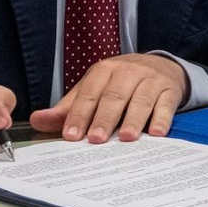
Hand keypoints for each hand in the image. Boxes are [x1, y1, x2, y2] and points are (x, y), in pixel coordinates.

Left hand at [29, 53, 189, 142]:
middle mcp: (127, 71)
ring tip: (126, 138)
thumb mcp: (94, 90)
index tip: (72, 135)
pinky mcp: (170, 90)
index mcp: (104, 70)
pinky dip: (161, 119)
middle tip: (96, 139)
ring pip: (141, 100)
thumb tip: (37, 120)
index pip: (89, 93)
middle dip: (104, 118)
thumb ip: (68, 108)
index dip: (79, 114)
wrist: (161, 67)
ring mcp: (151, 80)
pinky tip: (156, 133)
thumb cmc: (121, 84)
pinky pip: (166, 105)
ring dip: (133, 119)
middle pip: (114, 96)